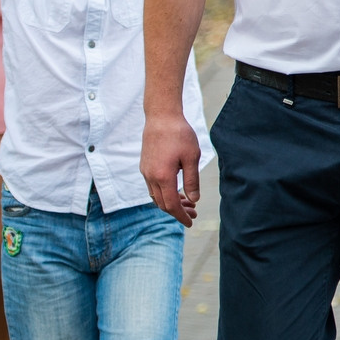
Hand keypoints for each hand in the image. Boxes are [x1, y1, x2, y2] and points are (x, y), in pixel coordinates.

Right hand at [140, 112, 201, 227]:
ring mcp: (146, 172)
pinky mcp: (145, 166)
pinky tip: (176, 191)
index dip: (181, 216)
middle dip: (178, 211)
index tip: (190, 222)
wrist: (161, 117)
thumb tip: (193, 200)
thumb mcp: (192, 157)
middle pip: (162, 204)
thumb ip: (192, 181)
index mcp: (163, 177)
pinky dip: (164, 193)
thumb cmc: (179, 135)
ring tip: (188, 203)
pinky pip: (153, 187)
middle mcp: (151, 177)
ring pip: (156, 196)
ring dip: (171, 202)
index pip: (171, 205)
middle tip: (193, 213)